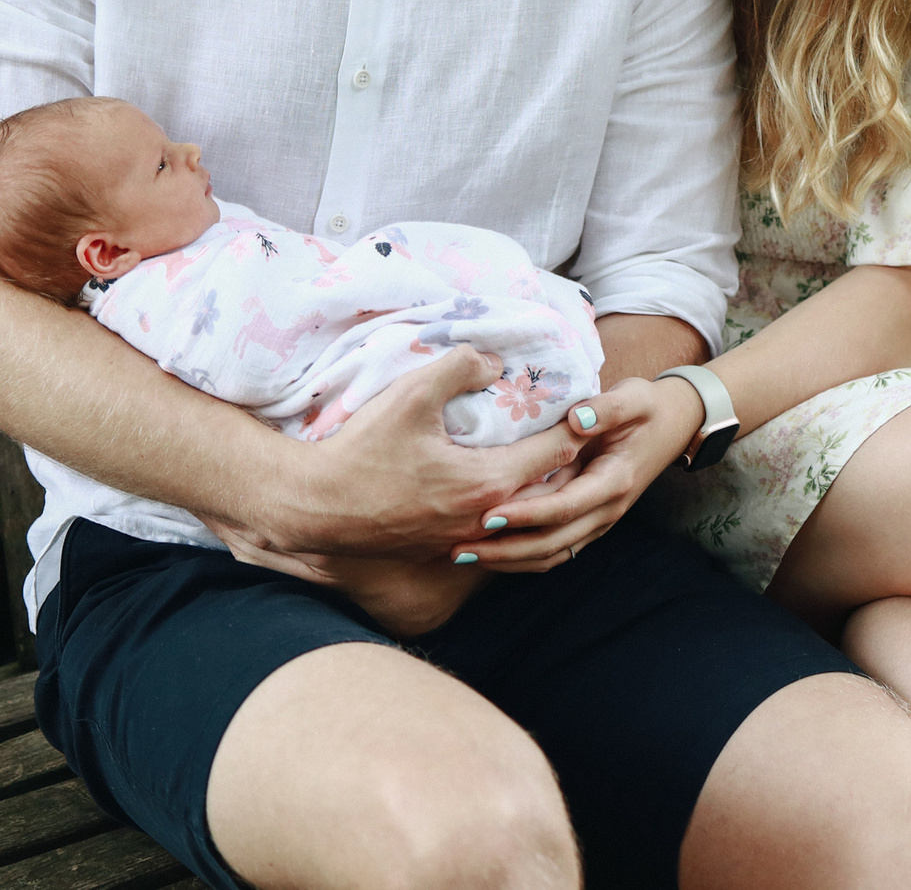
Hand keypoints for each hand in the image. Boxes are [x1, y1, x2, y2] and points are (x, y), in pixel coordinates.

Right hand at [235, 345, 584, 560]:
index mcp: (489, 482)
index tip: (595, 403)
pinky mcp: (446, 549)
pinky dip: (519, 515)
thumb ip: (459, 367)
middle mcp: (487, 518)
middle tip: (587, 430)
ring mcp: (467, 540)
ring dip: (547, 490)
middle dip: (573, 460)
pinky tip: (512, 495)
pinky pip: (501, 534)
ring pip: (529, 518)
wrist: (316, 509)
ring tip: (558, 462)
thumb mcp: (410, 394)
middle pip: (552, 489)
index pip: (558, 451)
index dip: (581, 423)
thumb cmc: (362, 452)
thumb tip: (495, 361)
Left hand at [455, 375, 705, 572]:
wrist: (674, 425)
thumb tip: (576, 419)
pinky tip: (488, 551)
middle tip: (458, 548)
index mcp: (614, 481)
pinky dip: (521, 556)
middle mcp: (606, 509)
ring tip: (463, 554)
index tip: (487, 514)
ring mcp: (597, 520)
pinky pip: (554, 548)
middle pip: (553, 543)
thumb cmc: (647, 407)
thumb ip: (608, 407)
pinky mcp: (587, 521)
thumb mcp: (634, 397)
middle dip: (505, 550)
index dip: (526, 514)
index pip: (565, 506)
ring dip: (508, 560)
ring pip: (551, 553)